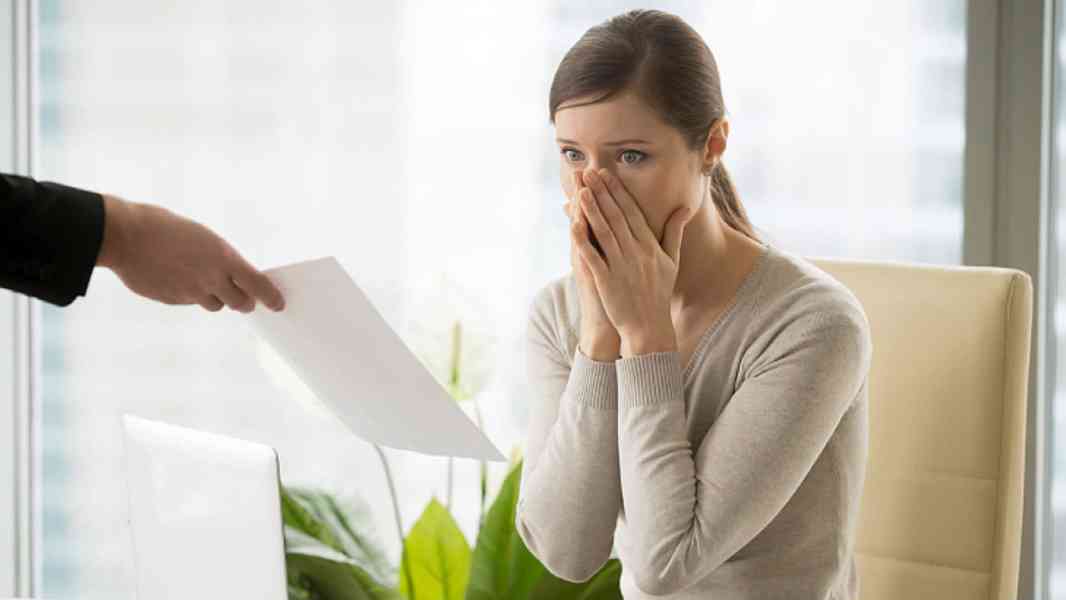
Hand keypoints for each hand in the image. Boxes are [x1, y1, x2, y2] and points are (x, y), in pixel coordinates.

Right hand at [97, 194, 284, 312]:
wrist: (125, 236)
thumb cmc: (164, 227)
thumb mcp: (202, 236)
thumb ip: (219, 259)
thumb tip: (230, 274)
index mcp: (223, 258)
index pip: (258, 285)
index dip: (270, 297)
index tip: (278, 304)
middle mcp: (211, 279)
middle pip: (240, 303)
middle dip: (245, 301)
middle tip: (246, 298)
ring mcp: (190, 293)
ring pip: (215, 305)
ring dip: (217, 298)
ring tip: (207, 282)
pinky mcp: (172, 300)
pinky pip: (189, 302)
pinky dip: (191, 295)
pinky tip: (179, 278)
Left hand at [574, 168, 694, 357]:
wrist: (649, 327)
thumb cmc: (659, 292)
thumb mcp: (672, 260)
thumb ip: (674, 232)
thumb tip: (684, 208)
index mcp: (650, 246)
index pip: (631, 212)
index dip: (618, 192)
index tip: (607, 174)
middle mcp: (636, 253)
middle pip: (616, 217)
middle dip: (602, 193)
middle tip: (589, 172)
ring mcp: (621, 266)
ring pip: (604, 232)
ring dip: (592, 209)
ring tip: (581, 189)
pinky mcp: (607, 281)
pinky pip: (593, 257)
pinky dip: (583, 240)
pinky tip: (573, 224)